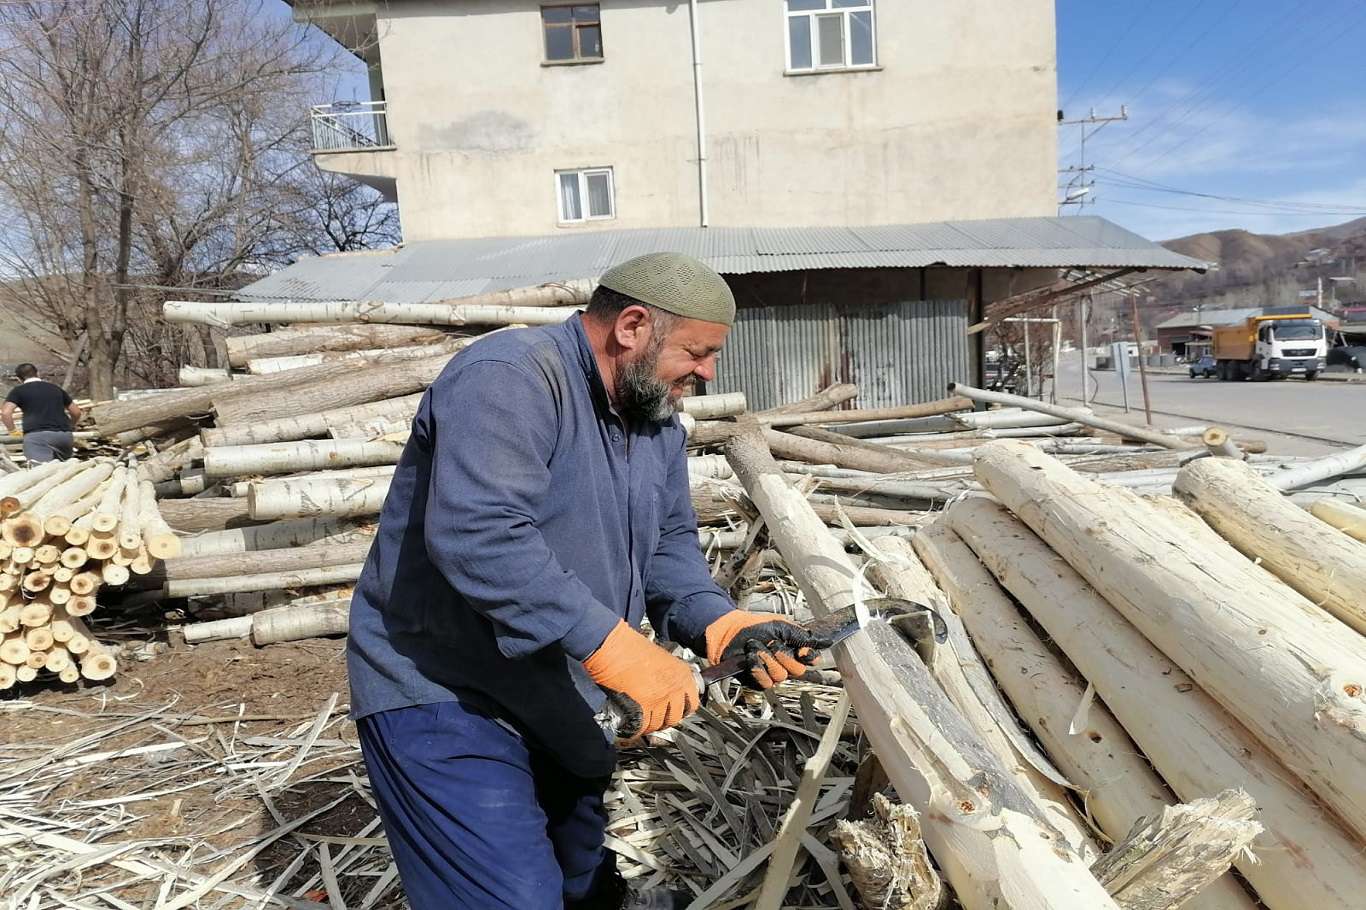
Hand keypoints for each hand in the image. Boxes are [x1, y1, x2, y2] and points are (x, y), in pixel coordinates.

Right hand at [584, 621, 699, 737]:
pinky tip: (632, 728)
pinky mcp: (643, 708)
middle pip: (675, 717)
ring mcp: (660, 700)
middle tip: (658, 718)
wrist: (614, 647)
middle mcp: (675, 689)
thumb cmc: (631, 646)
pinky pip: (643, 726)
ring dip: (651, 725)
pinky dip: (637, 730)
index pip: (692, 703)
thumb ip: (668, 674)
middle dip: (666, 720)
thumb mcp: (661, 657)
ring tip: (643, 723)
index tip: (676, 710)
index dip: (682, 709)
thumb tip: (666, 686)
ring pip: (659, 724)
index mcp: (682, 674)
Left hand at [704, 611, 833, 689]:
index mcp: (793, 651)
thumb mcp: (781, 626)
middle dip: (783, 655)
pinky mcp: (758, 682)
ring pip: (780, 676)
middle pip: (797, 670)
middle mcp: (785, 665)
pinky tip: (750, 658)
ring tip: (756, 647)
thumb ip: (802, 636)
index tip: (802, 650)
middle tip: (771, 643)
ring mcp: (771, 674)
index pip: (812, 660)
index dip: (808, 656)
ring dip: (766, 658)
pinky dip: (757, 668)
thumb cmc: (754, 627)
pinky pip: (765, 682)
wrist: (730, 632)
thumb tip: (825, 641)